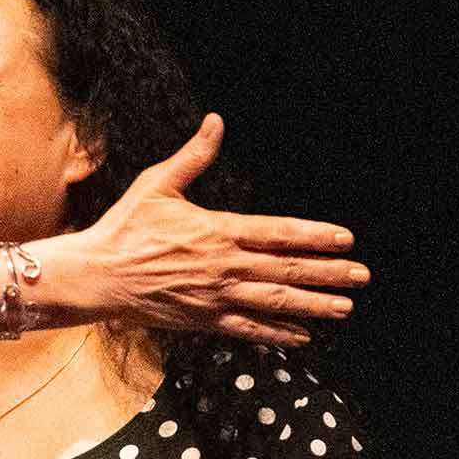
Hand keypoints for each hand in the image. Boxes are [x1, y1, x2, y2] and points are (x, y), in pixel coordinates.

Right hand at [35, 115, 365, 346]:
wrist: (98, 276)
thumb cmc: (126, 227)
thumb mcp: (158, 183)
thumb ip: (194, 156)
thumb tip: (216, 122)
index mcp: (218, 230)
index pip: (279, 233)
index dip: (315, 236)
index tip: (345, 238)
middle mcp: (224, 266)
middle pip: (286, 270)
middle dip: (328, 273)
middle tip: (361, 276)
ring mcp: (216, 297)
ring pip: (275, 303)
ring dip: (313, 306)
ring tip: (345, 308)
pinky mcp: (204, 321)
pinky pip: (249, 329)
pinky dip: (276, 334)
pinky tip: (301, 337)